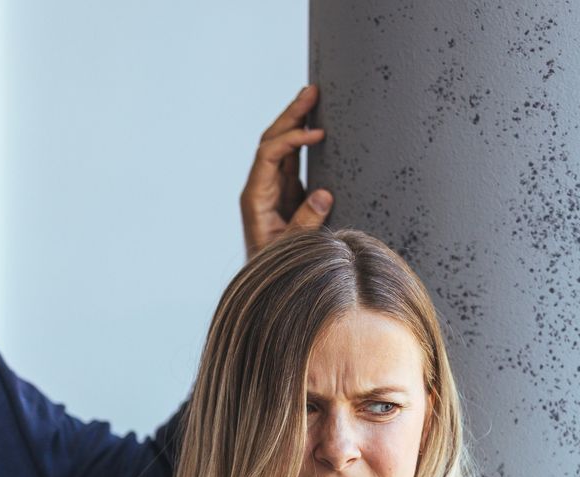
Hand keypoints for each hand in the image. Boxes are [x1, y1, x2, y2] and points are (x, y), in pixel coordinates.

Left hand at [241, 84, 332, 258]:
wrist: (267, 282)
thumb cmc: (275, 268)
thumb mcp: (290, 248)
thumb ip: (304, 223)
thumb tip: (323, 195)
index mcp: (255, 198)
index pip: (268, 156)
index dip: (291, 140)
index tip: (317, 133)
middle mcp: (261, 188)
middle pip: (271, 142)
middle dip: (291, 116)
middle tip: (310, 91)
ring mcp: (273, 189)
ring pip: (281, 146)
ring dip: (296, 121)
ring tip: (312, 96)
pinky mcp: (286, 193)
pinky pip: (292, 159)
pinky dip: (302, 139)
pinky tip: (313, 123)